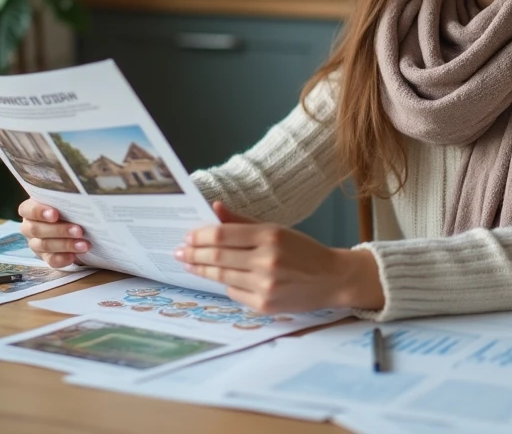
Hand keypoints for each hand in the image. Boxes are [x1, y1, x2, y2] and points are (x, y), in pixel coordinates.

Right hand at [18, 198, 89, 268]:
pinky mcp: (45, 257)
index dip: (39, 212)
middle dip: (60, 230)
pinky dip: (62, 259)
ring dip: (66, 245)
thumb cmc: (68, 207)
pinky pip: (51, 260)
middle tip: (79, 230)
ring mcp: (36, 243)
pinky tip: (74, 256)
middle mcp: (29, 227)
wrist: (75, 224)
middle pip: (37, 230)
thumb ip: (66, 199)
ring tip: (84, 245)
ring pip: (45, 246)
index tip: (55, 214)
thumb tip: (80, 199)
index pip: (27, 210)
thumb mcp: (65, 201)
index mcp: (30, 210)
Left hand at [174, 201, 383, 313]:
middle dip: (193, 254)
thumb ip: (243, 221)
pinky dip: (225, 284)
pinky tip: (219, 278)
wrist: (332, 279)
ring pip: (221, 276)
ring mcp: (265, 285)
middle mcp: (266, 260)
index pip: (222, 235)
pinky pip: (234, 292)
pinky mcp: (265, 305)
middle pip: (217, 256)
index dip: (199, 236)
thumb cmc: (304, 251)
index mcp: (270, 236)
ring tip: (189, 264)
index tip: (187, 236)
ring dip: (201, 270)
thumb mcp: (277, 230)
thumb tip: (215, 208)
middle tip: (178, 252)